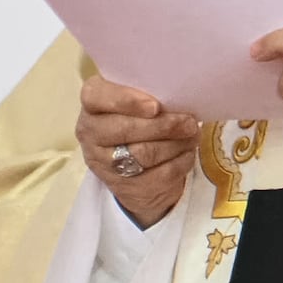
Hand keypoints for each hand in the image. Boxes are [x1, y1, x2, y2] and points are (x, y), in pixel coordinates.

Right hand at [75, 68, 200, 223]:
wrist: (133, 167)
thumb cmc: (137, 119)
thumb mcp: (135, 102)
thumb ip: (147, 94)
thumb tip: (178, 96)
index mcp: (92, 105)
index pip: (95, 96)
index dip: (125, 100)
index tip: (154, 106)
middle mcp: (90, 134)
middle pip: (125, 130)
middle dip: (162, 126)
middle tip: (188, 121)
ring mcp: (105, 164)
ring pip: (144, 154)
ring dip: (175, 144)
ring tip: (192, 134)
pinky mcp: (126, 187)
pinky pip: (158, 175)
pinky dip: (179, 162)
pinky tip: (188, 153)